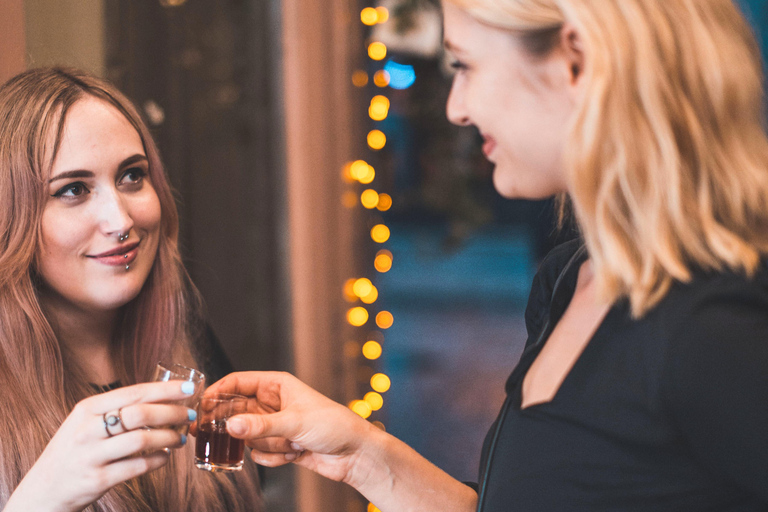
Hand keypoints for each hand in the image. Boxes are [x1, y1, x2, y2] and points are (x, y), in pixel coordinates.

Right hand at [6, 381, 195, 511]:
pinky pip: (137, 467)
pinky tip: (165, 457)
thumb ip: (115, 409)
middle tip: (189, 415)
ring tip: (180, 438)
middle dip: (172, 413)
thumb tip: (161, 396)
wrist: (42, 490)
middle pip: (140, 414)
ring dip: (168, 437)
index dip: (165, 389)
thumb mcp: (84, 423)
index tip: (189, 388)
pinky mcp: (97, 480)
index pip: (133, 392)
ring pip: (142, 440)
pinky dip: (157, 460)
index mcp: (86, 409)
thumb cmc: (73, 451)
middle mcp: (87, 430)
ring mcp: (91, 456)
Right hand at [204, 371, 378, 483]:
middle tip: (215, 434)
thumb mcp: (296, 422)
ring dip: (266, 445)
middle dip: (234, 426)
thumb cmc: (333, 426)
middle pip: (235, 410)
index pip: (237, 381)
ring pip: (248, 436)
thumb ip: (261, 426)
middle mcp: (272, 402)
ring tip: (290, 445)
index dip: (216, 392)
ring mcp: (274, 424)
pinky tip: (294, 454)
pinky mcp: (279, 444)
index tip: (200, 407)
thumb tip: (230, 426)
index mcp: (276, 384)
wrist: (354, 454)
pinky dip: (274, 457)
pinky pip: (259, 452)